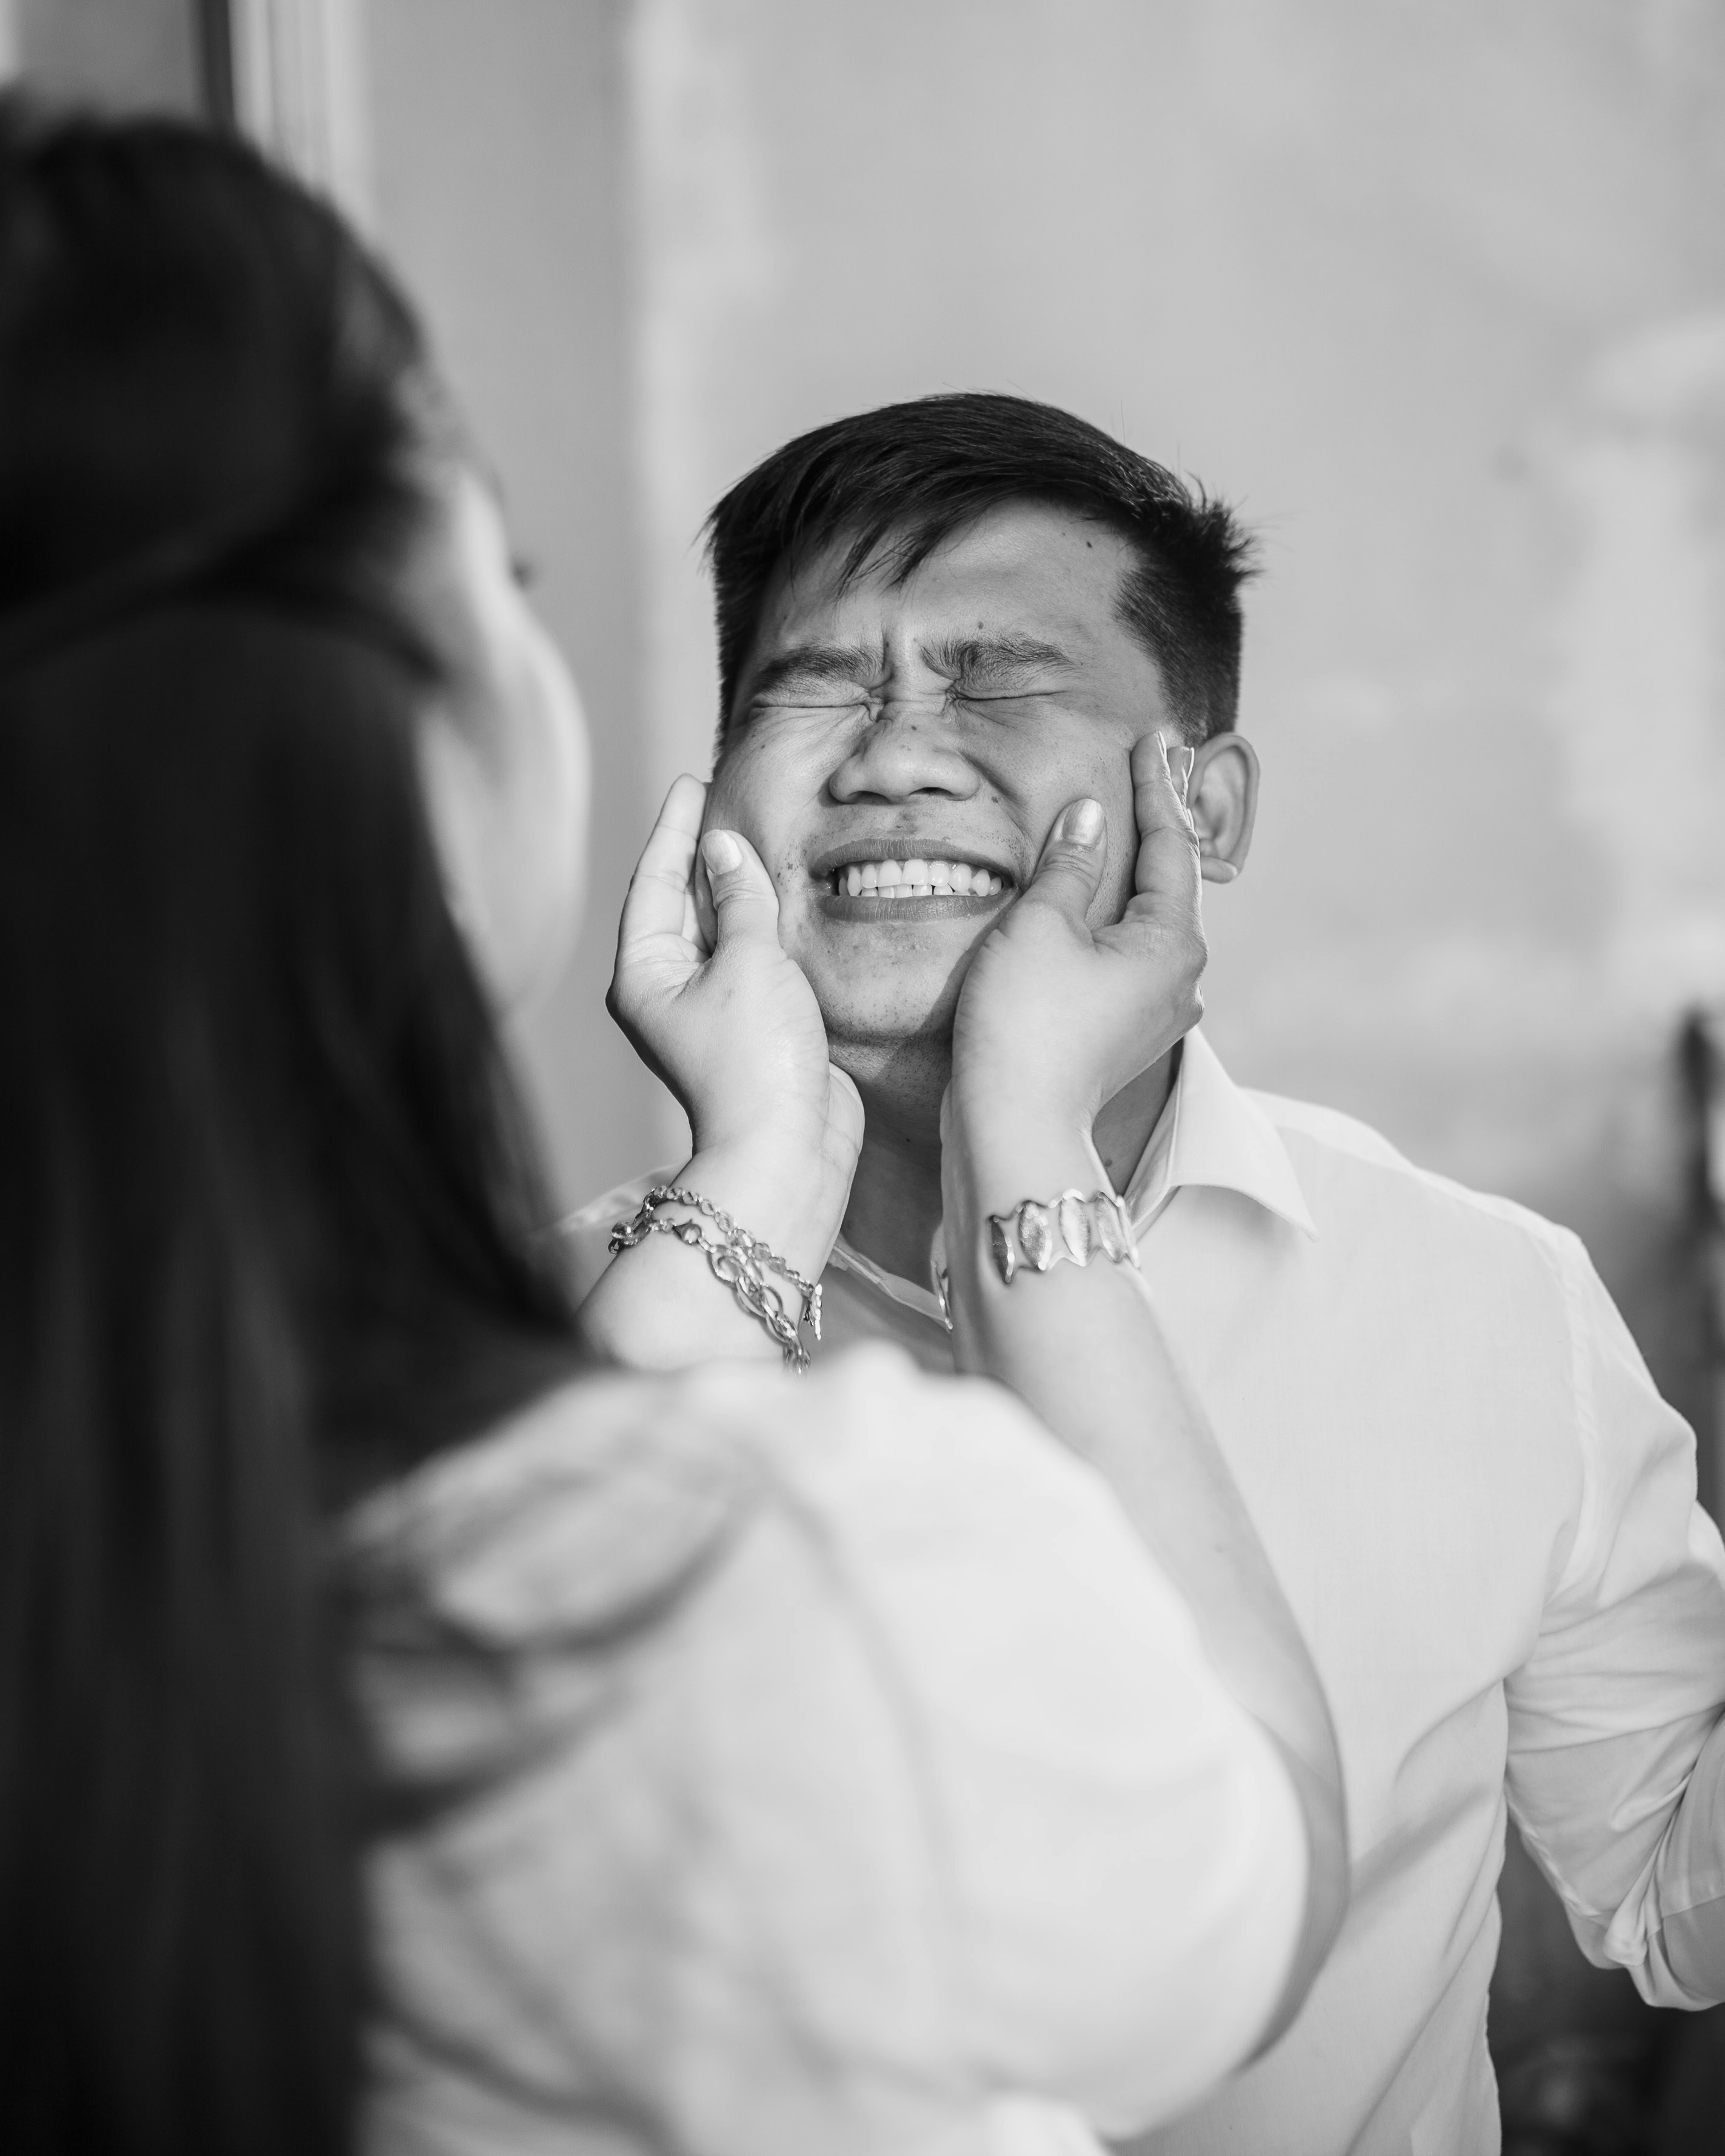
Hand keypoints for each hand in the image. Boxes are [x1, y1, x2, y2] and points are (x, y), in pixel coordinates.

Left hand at [608, 775, 862, 1265]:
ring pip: (718, 931)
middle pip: (681, 904)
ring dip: (736, 888)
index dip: (675, 829)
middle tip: (723, 797)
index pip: (655, 881)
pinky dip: (763, 925)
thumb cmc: (755, 1060)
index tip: (693, 782)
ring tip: (755, 835)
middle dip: (703, 853)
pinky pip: (750, 960)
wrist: (787, 1151)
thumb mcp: (749, 961)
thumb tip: (725, 848)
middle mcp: (667, 990)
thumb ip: (740, 899)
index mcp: (644, 973)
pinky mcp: (751, 1026)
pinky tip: (782, 898)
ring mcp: (709, 1010)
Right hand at [949, 734, 1205, 1134]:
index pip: (1171, 845)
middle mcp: (1181, 980)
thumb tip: (1090, 816)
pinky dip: (1114, 924)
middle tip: (1152, 772)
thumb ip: (1069, 864)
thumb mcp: (1041, 925)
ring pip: (1151, 928)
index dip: (1156, 788)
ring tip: (1124, 833)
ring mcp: (1157, 1016)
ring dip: (1134, 880)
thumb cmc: (1026, 1023)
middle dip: (1156, 829)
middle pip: (1171, 887)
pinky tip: (1094, 910)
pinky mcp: (1125, 1040)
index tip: (1153, 740)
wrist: (1013, 1125)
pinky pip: (1128, 963)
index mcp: (1172, 942)